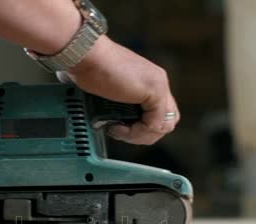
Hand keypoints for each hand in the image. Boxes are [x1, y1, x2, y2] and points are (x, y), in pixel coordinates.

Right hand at [62, 36, 179, 144]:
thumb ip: (123, 104)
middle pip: (167, 122)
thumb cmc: (91, 68)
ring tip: (118, 130)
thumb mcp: (111, 91)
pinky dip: (135, 132)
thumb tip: (119, 122)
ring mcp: (159, 86)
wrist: (87, 56)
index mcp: (150, 81)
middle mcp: (158, 82)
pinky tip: (117, 126)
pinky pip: (154, 124)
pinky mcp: (155, 91)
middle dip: (145, 135)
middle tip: (122, 133)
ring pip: (165, 126)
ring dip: (140, 136)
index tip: (121, 127)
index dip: (143, 127)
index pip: (161, 114)